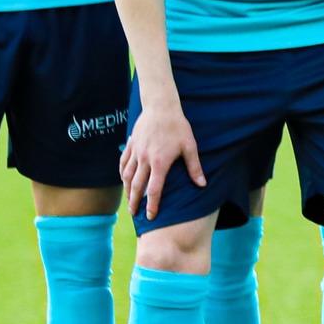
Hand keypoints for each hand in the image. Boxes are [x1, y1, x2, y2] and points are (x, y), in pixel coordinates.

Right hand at [121, 103, 204, 220]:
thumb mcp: (190, 147)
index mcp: (160, 162)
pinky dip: (122, 173)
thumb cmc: (178, 127)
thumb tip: (202, 184)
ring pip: (126, 176)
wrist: (161, 107)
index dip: (152, 204)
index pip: (154, 189)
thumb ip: (194, 167)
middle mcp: (144, 159)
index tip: (150, 216)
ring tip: (128, 201)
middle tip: (134, 214)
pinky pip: (123, 162)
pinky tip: (123, 180)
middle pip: (136, 186)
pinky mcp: (131, 145)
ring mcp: (135, 152)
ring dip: (126, 190)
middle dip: (134, 202)